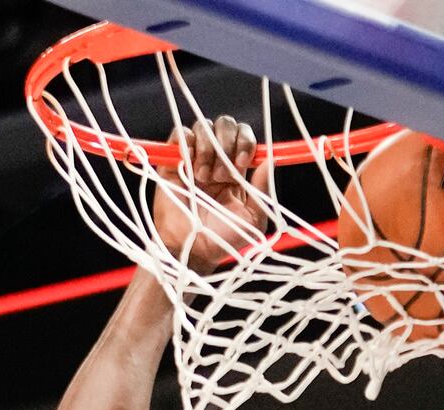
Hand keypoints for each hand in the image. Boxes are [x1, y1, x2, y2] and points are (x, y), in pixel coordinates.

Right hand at [150, 117, 270, 270]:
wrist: (193, 251)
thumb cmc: (223, 240)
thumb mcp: (253, 219)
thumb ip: (263, 190)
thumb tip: (271, 159)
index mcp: (236, 169)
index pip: (243, 135)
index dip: (244, 141)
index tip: (242, 162)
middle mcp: (216, 159)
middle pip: (224, 125)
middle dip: (226, 143)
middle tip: (221, 174)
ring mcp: (193, 159)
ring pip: (203, 126)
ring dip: (207, 147)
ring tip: (203, 176)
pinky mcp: (172, 162)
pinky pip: (178, 134)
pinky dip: (186, 142)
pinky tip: (189, 163)